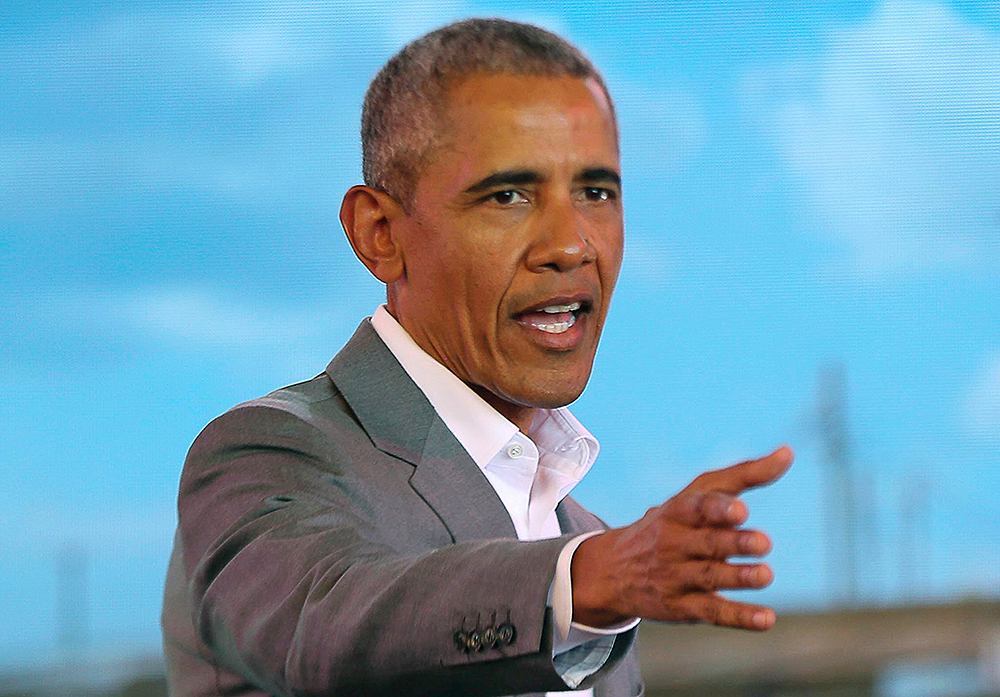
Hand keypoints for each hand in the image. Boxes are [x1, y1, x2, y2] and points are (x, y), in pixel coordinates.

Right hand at [571, 446, 792, 630]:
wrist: (614, 570)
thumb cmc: (671, 524)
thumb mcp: (696, 495)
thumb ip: (743, 475)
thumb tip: (787, 453)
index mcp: (678, 512)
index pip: (697, 507)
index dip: (718, 508)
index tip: (741, 510)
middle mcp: (675, 543)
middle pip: (706, 542)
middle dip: (733, 542)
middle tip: (763, 542)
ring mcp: (677, 576)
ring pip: (709, 576)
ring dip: (738, 577)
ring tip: (766, 575)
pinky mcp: (683, 607)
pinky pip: (712, 611)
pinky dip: (739, 617)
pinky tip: (766, 618)